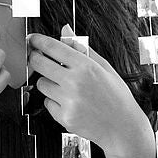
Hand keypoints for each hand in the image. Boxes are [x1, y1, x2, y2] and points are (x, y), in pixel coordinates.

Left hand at [28, 25, 154, 157]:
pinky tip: (69, 101)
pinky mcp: (64, 118)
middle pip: (38, 64)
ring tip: (64, 85)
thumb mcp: (104, 66)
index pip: (53, 47)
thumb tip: (65, 30)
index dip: (38, 41)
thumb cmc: (116, 96)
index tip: (33, 39)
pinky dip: (54, 101)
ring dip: (48, 81)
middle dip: (35, 58)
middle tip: (38, 58)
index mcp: (85, 66)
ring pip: (41, 84)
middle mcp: (74, 82)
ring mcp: (68, 101)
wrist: (124, 127)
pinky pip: (47, 103)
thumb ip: (81, 47)